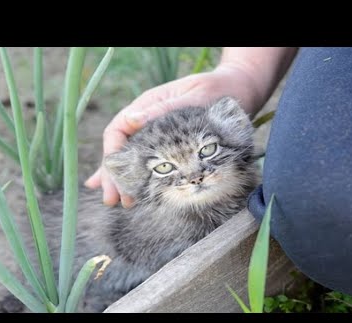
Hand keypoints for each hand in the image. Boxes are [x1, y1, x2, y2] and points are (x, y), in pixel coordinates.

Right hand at [84, 65, 264, 206]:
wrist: (239, 90)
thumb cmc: (218, 90)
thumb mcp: (194, 96)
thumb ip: (164, 108)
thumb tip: (132, 119)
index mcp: (148, 105)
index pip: (118, 130)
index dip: (112, 155)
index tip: (113, 179)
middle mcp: (148, 120)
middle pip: (121, 148)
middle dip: (114, 175)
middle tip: (112, 200)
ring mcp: (159, 133)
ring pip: (133, 158)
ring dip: (124, 180)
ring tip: (120, 203)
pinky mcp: (172, 145)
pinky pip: (150, 162)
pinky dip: (140, 177)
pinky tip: (133, 193)